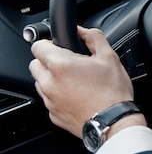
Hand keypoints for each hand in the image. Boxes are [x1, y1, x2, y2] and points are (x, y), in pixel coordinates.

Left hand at [29, 26, 144, 137]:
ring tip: (76, 82)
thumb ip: (94, 37)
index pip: (38, 45)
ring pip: (41, 83)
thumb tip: (84, 30)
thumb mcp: (110, 57)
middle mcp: (49, 83)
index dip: (51, 43)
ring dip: (53, 79)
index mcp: (60, 65)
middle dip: (50, 61)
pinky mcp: (53, 114)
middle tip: (71, 64)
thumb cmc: (113, 92)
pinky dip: (59, 96)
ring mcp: (50, 100)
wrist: (114, 122)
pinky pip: (50, 99)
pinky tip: (78, 96)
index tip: (63, 47)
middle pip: (36, 64)